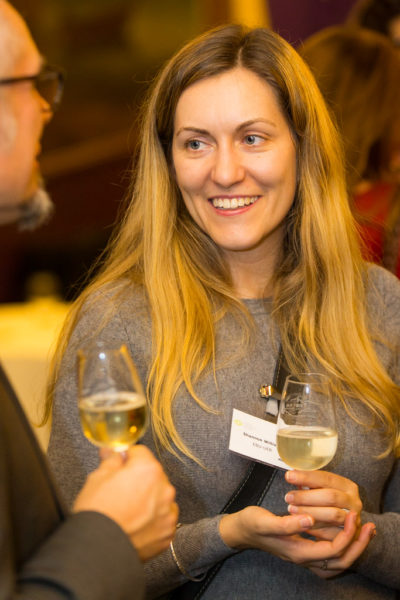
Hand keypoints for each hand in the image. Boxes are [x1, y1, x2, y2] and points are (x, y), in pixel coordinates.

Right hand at [73, 445, 177, 560]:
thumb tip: (111, 452)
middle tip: (119, 491)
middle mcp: (164, 488)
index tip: (118, 466)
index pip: (140, 453)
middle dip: (139, 479)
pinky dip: (152, 519)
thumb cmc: (97, 512)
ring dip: (148, 499)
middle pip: (152, 474)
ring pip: (159, 497)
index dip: (126, 458)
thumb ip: (110, 460)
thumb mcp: (98, 477)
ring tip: (127, 511)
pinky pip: (162, 518)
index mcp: (148, 469)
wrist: (97, 550)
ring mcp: (168, 512)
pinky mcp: (167, 533)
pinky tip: (135, 524)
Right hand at [219, 506, 374, 577]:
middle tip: (369, 525)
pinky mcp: (303, 548)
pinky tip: (345, 529)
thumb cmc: (252, 524)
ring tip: (363, 528)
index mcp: (298, 552)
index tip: (352, 515)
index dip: (347, 535)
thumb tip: (309, 520)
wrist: (240, 530)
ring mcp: (304, 555)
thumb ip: (287, 523)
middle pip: (341, 561)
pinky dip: (343, 544)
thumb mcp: (265, 521)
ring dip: (353, 545)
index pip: (333, 550)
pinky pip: (330, 554)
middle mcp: (304, 558)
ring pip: (337, 560)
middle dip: (358, 545)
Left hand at [284, 470, 362, 538]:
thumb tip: (292, 474)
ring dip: (310, 512)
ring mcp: (354, 520)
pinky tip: (300, 524)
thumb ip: (310, 483)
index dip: (307, 477)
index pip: (326, 478)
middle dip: (307, 497)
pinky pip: (331, 533)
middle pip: (330, 496)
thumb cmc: (324, 503)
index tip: (289, 476)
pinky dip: (315, 528)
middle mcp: (354, 502)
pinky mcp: (350, 536)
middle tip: (288, 497)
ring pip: (332, 515)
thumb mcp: (320, 490)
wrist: (338, 523)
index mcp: (347, 486)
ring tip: (291, 510)